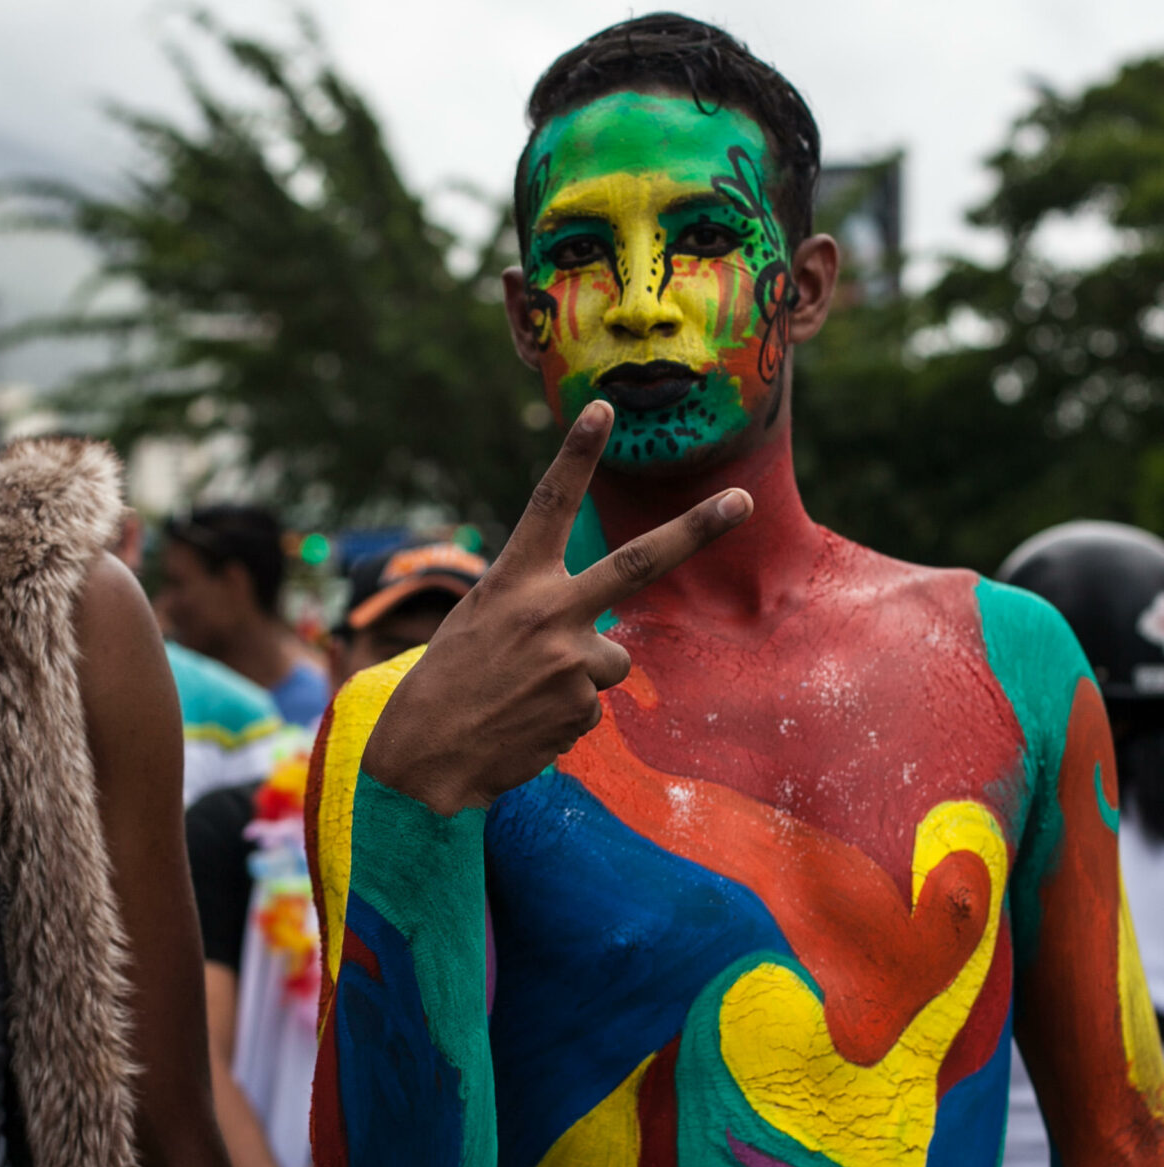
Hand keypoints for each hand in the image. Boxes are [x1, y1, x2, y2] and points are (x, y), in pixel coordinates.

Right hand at [359, 400, 751, 814]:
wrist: (423, 757)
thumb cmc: (445, 682)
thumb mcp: (477, 621)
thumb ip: (536, 607)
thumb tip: (604, 636)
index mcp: (513, 581)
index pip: (549, 505)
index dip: (576, 455)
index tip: (603, 408)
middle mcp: (548, 612)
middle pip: (637, 562)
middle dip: (695, 529)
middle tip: (742, 499)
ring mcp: (571, 662)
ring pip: (612, 661)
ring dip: (580, 677)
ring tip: (526, 697)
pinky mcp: (583, 709)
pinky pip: (592, 705)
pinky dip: (564, 715)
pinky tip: (525, 724)